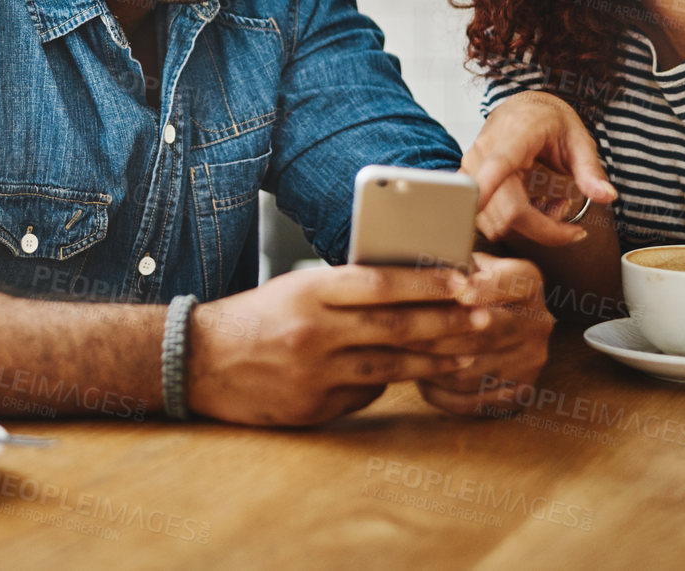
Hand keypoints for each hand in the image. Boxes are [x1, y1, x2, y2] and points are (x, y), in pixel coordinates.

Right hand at [187, 264, 492, 425]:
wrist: (199, 361)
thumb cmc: (254, 317)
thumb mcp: (295, 288)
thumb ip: (344, 291)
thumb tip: (405, 292)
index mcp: (309, 291)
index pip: (381, 282)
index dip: (427, 282)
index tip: (464, 278)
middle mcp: (315, 331)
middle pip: (395, 326)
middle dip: (447, 322)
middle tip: (485, 318)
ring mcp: (315, 373)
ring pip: (390, 365)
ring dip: (434, 359)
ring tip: (468, 353)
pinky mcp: (314, 407)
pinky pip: (365, 394)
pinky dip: (390, 382)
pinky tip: (413, 375)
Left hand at [413, 252, 552, 415]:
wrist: (505, 314)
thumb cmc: (470, 281)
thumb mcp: (469, 260)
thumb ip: (452, 262)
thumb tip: (415, 272)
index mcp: (528, 283)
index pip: (513, 284)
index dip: (487, 289)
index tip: (460, 293)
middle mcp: (537, 323)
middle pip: (485, 334)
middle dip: (436, 334)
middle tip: (398, 332)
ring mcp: (530, 362)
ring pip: (472, 372)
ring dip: (430, 367)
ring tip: (397, 356)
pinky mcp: (520, 393)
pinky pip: (473, 402)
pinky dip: (441, 394)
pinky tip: (419, 379)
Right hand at [463, 91, 616, 247]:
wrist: (523, 110)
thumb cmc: (547, 121)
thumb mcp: (578, 139)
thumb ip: (590, 170)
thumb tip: (606, 196)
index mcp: (514, 135)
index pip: (498, 166)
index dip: (487, 187)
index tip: (480, 204)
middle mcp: (484, 153)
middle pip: (507, 212)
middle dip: (544, 229)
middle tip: (567, 214)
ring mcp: (470, 171)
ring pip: (497, 223)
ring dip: (529, 228)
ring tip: (549, 206)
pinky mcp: (467, 185)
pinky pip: (488, 219)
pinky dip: (513, 225)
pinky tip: (531, 206)